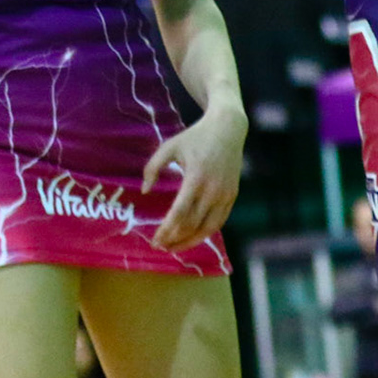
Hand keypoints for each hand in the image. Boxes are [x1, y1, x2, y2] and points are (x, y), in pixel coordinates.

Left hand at [142, 103, 245, 252]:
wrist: (227, 130)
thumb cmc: (194, 138)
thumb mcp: (169, 146)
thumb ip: (153, 167)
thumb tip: (145, 191)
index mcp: (196, 178)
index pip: (180, 213)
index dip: (167, 229)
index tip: (155, 240)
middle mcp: (213, 190)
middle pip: (193, 224)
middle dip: (175, 238)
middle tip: (160, 246)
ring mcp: (225, 195)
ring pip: (208, 228)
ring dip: (190, 241)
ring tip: (174, 247)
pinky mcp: (232, 196)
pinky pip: (219, 222)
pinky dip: (205, 233)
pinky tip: (192, 237)